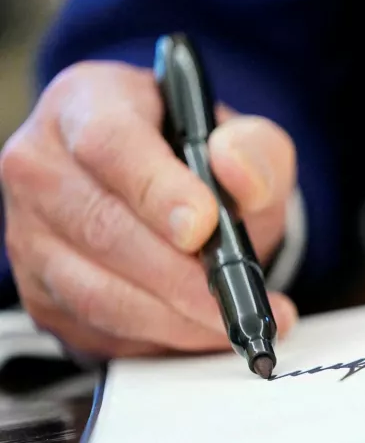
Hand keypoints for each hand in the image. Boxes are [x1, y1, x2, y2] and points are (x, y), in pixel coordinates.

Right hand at [0, 62, 298, 358]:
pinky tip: (200, 332)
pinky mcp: (40, 289)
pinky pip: (96, 327)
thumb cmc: (200, 159)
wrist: (170, 192)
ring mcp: (31, 232)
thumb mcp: (243, 139)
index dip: (157, 189)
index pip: (109, 144)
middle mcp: (42, 164)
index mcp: (87, 104)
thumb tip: (237, 171)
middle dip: (180, 274)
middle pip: (102, 228)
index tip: (205, 226)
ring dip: (174, 317)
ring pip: (96, 290)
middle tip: (240, 296)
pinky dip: (157, 338)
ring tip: (234, 321)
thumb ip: (254, 149)